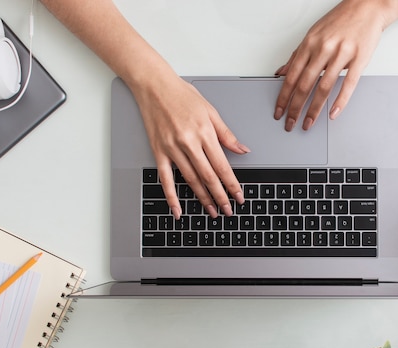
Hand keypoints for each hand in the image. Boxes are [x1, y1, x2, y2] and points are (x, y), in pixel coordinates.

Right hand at [129, 72, 249, 218]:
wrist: (154, 86)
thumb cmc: (182, 95)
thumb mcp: (211, 111)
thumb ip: (227, 135)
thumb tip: (243, 149)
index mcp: (204, 133)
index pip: (222, 166)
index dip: (232, 184)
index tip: (239, 196)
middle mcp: (189, 143)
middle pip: (208, 177)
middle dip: (220, 197)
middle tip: (228, 211)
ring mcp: (172, 149)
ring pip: (190, 180)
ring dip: (202, 198)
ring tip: (212, 211)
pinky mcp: (159, 152)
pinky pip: (165, 179)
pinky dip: (172, 197)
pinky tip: (178, 210)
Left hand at [274, 0, 389, 130]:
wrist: (367, 6)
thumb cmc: (340, 21)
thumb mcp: (313, 34)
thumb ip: (297, 55)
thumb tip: (282, 73)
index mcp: (310, 43)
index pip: (292, 76)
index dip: (283, 97)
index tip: (279, 111)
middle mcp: (323, 48)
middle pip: (305, 85)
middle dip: (295, 108)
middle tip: (290, 123)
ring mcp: (342, 53)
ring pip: (324, 87)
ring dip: (314, 109)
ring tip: (308, 123)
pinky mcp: (359, 58)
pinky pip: (349, 83)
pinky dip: (340, 101)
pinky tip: (333, 113)